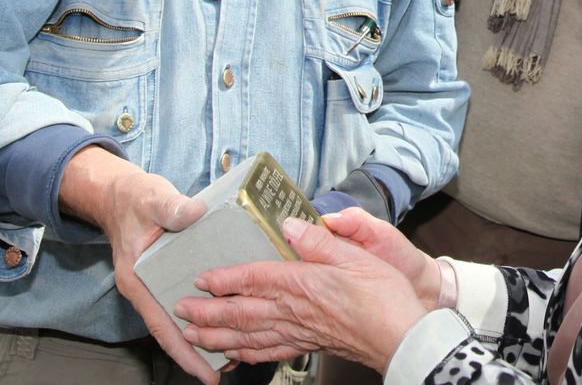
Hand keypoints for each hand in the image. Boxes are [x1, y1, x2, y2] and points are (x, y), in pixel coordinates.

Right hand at [59, 148, 216, 383]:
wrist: (122, 193)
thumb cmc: (135, 198)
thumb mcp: (153, 199)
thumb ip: (172, 208)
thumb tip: (194, 212)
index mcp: (138, 279)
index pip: (161, 323)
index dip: (183, 350)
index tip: (203, 373)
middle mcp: (147, 286)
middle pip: (174, 326)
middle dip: (198, 350)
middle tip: (226, 369)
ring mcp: (158, 280)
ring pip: (182, 314)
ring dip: (204, 331)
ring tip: (232, 350)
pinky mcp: (170, 270)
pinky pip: (188, 296)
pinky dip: (205, 307)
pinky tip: (226, 311)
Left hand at [174, 213, 429, 371]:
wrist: (401, 335)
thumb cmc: (383, 294)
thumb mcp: (356, 256)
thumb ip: (319, 242)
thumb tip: (288, 225)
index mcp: (302, 284)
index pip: (254, 279)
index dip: (225, 279)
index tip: (201, 277)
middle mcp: (294, 311)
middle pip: (242, 312)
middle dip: (208, 312)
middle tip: (180, 311)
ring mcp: (299, 332)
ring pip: (248, 336)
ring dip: (218, 336)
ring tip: (194, 335)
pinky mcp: (309, 344)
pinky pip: (268, 352)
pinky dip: (246, 354)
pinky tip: (236, 355)